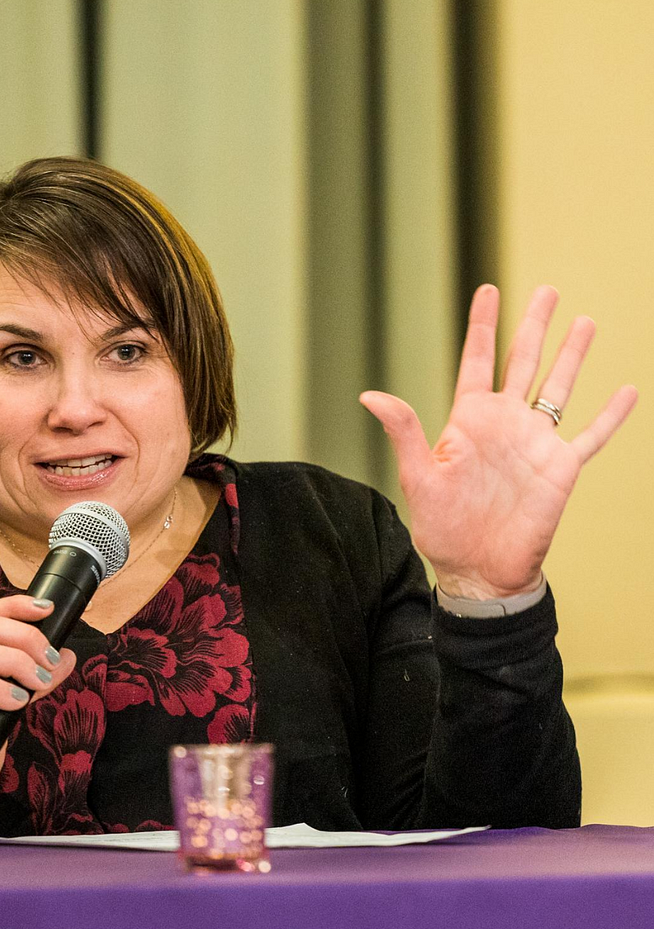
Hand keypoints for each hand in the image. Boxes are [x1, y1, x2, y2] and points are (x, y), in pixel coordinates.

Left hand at [360, 284, 637, 599]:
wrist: (478, 569)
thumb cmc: (442, 527)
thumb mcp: (419, 476)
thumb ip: (404, 432)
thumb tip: (370, 395)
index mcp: (469, 420)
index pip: (479, 360)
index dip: (484, 325)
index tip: (488, 289)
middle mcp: (505, 424)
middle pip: (524, 361)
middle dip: (534, 325)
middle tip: (547, 290)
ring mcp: (535, 443)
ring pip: (559, 387)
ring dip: (573, 355)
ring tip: (585, 320)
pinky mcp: (561, 468)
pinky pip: (592, 435)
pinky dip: (611, 415)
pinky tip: (628, 390)